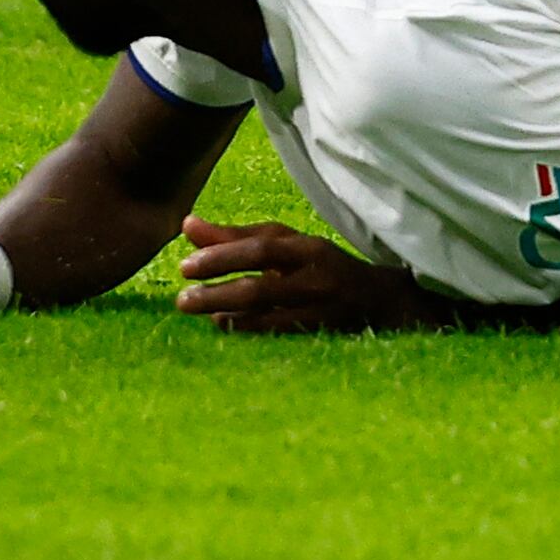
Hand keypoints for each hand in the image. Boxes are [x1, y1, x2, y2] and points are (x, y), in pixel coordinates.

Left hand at [174, 217, 429, 334]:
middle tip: (181, 298)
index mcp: (309, 248)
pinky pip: (274, 334)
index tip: (186, 266)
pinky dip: (245, 328)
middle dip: (217, 292)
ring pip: (266, 315)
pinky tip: (222, 323)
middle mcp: (316, 278)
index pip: (263, 248)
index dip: (223, 256)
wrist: (378, 301)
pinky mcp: (318, 334)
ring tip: (195, 309)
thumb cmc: (319, 266)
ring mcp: (319, 310)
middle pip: (261, 286)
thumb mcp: (286, 245)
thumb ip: (237, 237)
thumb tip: (187, 225)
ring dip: (225, 313)